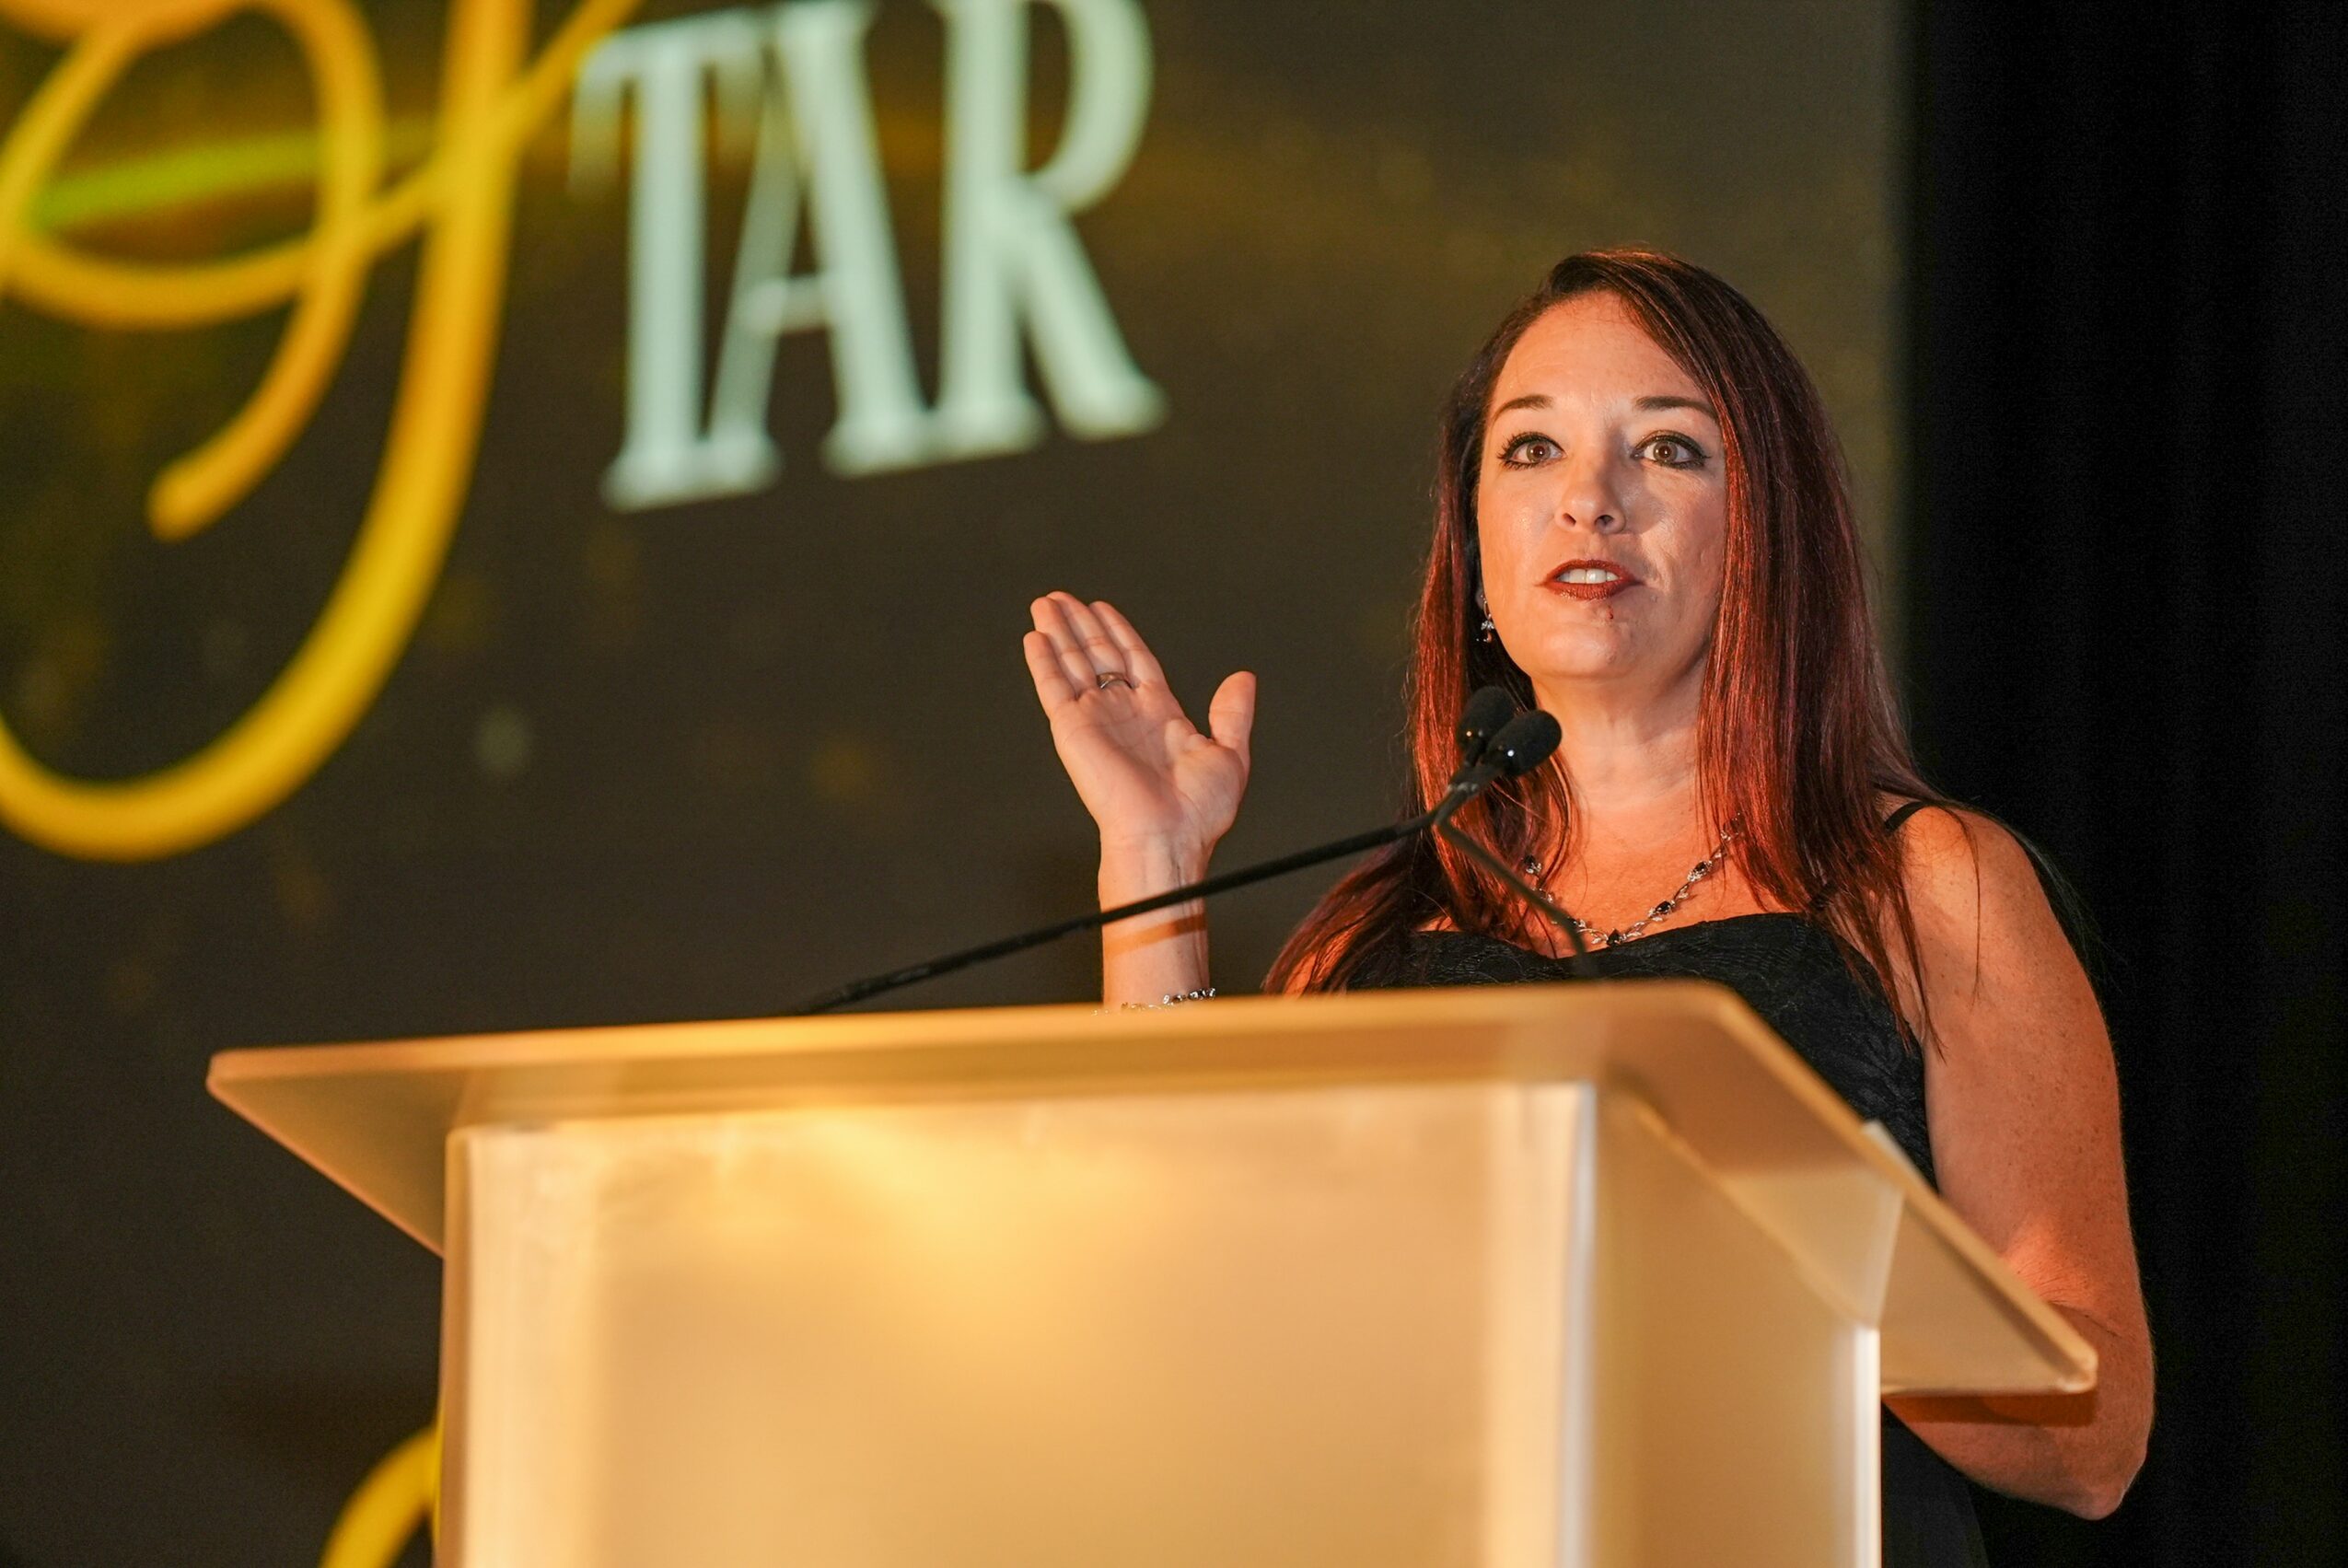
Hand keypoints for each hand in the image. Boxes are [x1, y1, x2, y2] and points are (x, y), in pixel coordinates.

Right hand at [1022, 592, 1255, 870]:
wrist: (1168, 836)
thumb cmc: (1198, 811)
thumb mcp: (1229, 753)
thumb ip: (1233, 713)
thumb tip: (1244, 678)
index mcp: (1159, 716)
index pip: (1134, 661)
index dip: (1119, 632)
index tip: (1102, 608)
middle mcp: (1124, 714)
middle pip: (1098, 656)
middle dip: (1081, 625)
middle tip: (1063, 599)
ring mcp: (1096, 720)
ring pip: (1073, 665)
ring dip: (1059, 632)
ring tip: (1045, 604)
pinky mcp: (1073, 730)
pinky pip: (1054, 688)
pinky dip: (1044, 662)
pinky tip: (1035, 638)